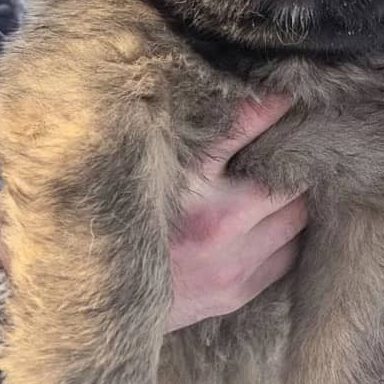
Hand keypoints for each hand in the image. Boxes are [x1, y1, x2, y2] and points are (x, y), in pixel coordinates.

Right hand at [0, 96, 306, 332]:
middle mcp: (218, 226)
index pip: (249, 126)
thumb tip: (219, 91)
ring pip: (297, 219)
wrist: (86, 292)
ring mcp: (232, 265)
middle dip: (292, 161)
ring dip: (295, 199)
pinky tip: (276, 221)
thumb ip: (182, 131)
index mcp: (191, 185)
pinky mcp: (234, 292)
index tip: (286, 95)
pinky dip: (288, 235)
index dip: (274, 107)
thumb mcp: (142, 163)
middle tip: (291, 145)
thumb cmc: (111, 215)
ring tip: (283, 182)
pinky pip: (286, 257)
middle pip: (288, 180)